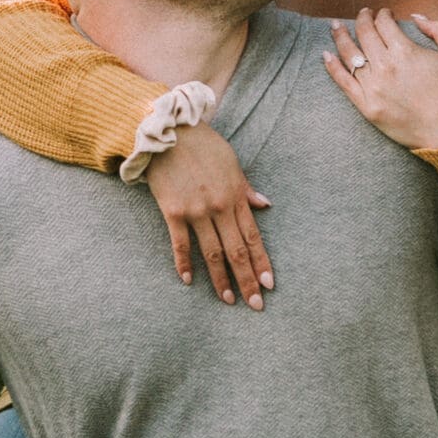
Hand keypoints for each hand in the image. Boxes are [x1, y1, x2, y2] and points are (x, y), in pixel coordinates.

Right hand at [146, 123, 274, 308]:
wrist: (168, 131)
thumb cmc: (202, 145)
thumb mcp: (232, 163)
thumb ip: (246, 188)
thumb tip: (265, 205)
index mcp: (236, 196)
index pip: (254, 238)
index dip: (262, 263)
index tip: (268, 285)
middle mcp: (219, 207)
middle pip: (237, 252)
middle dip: (247, 280)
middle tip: (255, 305)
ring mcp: (196, 211)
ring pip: (212, 253)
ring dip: (220, 280)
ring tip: (227, 299)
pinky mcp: (173, 212)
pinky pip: (180, 244)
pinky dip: (184, 263)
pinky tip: (189, 280)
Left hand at [322, 8, 437, 152]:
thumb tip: (416, 16)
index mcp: (405, 50)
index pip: (384, 23)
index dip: (383, 14)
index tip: (384, 13)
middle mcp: (385, 66)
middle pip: (365, 33)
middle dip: (362, 19)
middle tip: (362, 14)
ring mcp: (373, 87)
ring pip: (349, 54)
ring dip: (341, 36)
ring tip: (335, 26)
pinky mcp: (366, 106)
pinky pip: (343, 81)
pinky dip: (332, 66)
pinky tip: (326, 54)